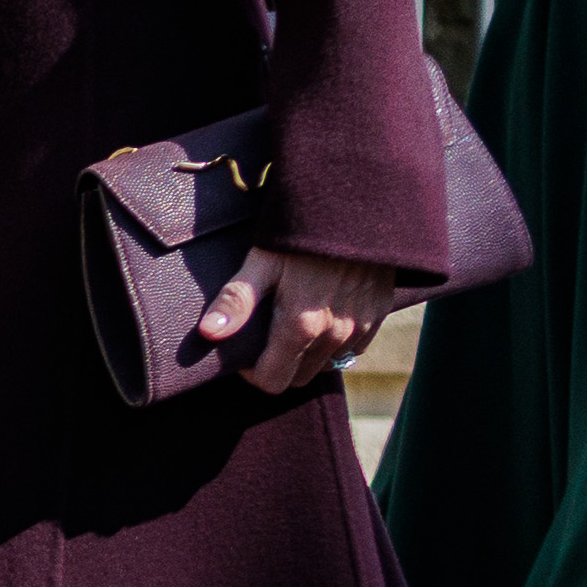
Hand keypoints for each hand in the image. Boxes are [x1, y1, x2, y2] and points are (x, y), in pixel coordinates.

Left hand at [200, 243, 401, 393]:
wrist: (358, 205)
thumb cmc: (302, 232)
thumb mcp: (263, 260)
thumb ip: (237, 300)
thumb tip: (208, 333)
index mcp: (301, 326)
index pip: (272, 381)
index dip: (252, 373)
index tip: (244, 354)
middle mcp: (334, 335)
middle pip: (299, 377)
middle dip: (278, 365)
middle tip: (266, 336)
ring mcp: (360, 327)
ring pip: (326, 364)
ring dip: (307, 355)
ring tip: (292, 323)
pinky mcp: (378, 315)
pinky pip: (354, 347)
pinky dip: (336, 341)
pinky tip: (323, 314)